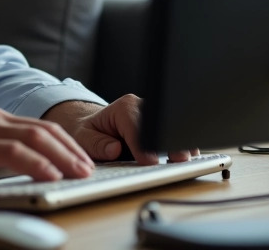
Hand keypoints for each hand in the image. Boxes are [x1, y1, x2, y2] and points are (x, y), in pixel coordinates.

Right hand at [0, 107, 94, 193]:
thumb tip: (24, 176)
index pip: (39, 128)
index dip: (66, 144)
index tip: (84, 162)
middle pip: (44, 129)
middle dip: (73, 149)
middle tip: (91, 170)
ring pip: (34, 137)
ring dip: (63, 156)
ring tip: (80, 174)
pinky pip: (13, 152)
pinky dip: (37, 164)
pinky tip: (51, 176)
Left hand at [40, 95, 199, 163]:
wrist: (95, 127)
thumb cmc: (90, 133)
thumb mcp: (84, 138)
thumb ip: (97, 144)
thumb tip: (114, 149)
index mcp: (124, 107)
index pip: (137, 126)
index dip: (143, 145)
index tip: (149, 161)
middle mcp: (142, 107)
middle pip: (159, 124)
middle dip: (168, 142)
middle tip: (177, 160)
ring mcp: (155, 114)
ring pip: (171, 127)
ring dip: (179, 144)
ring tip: (183, 158)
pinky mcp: (163, 125)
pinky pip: (175, 134)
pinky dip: (182, 145)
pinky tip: (184, 156)